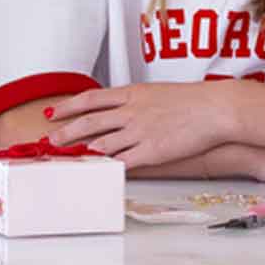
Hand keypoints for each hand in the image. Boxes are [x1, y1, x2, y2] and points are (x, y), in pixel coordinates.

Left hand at [44, 82, 239, 167]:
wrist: (213, 109)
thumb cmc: (191, 100)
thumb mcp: (156, 93)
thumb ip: (136, 101)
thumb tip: (121, 107)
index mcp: (131, 94)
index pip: (91, 99)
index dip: (69, 106)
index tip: (53, 112)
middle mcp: (130, 112)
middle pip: (89, 122)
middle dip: (66, 132)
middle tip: (50, 139)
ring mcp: (139, 132)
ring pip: (102, 143)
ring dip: (82, 151)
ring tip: (68, 158)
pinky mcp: (151, 152)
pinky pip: (123, 161)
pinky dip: (108, 167)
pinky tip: (97, 171)